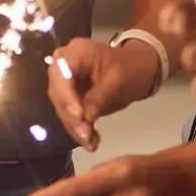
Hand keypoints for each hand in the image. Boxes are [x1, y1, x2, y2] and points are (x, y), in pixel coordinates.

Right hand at [48, 36, 162, 150]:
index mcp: (76, 52)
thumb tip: (82, 120)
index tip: (79, 116)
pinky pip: (70, 115)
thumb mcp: (117, 81)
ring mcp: (66, 82)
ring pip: (62, 108)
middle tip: (85, 135)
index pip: (61, 74)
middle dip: (71, 116)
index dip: (66, 96)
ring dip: (75, 127)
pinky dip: (80, 129)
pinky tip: (92, 142)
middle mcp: (64, 65)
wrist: (137, 69)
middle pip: (58, 93)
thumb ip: (98, 98)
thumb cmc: (130, 68)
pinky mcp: (70, 97)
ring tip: (90, 143)